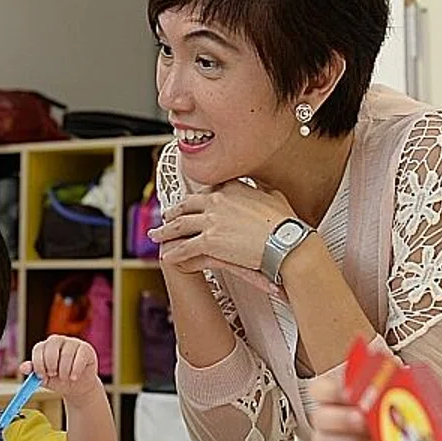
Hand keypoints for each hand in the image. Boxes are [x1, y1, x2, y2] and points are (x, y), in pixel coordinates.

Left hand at [25, 334, 101, 395]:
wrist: (77, 388)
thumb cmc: (59, 381)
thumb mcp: (45, 379)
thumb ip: (34, 372)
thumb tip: (23, 368)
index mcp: (46, 346)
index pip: (39, 347)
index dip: (38, 362)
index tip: (41, 375)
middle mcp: (59, 341)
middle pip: (52, 344)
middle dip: (51, 362)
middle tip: (53, 374)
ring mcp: (73, 343)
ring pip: (67, 352)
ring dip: (64, 370)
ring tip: (65, 378)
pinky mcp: (86, 348)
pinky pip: (80, 356)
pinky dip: (75, 370)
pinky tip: (74, 377)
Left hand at [150, 181, 295, 287]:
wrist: (284, 241)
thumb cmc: (284, 223)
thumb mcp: (273, 196)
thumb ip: (261, 189)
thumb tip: (261, 184)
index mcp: (230, 188)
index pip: (205, 191)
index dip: (195, 199)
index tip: (190, 203)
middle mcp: (216, 201)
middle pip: (187, 206)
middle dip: (174, 212)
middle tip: (166, 216)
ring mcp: (210, 220)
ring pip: (180, 226)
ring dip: (166, 231)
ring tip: (157, 235)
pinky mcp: (208, 241)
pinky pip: (185, 247)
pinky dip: (174, 253)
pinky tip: (168, 256)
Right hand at [310, 374, 387, 440]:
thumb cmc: (393, 420)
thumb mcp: (394, 395)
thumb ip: (387, 382)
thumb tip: (394, 368)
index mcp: (338, 396)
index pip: (319, 389)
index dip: (331, 390)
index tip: (349, 392)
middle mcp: (329, 420)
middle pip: (319, 416)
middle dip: (342, 418)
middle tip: (363, 419)